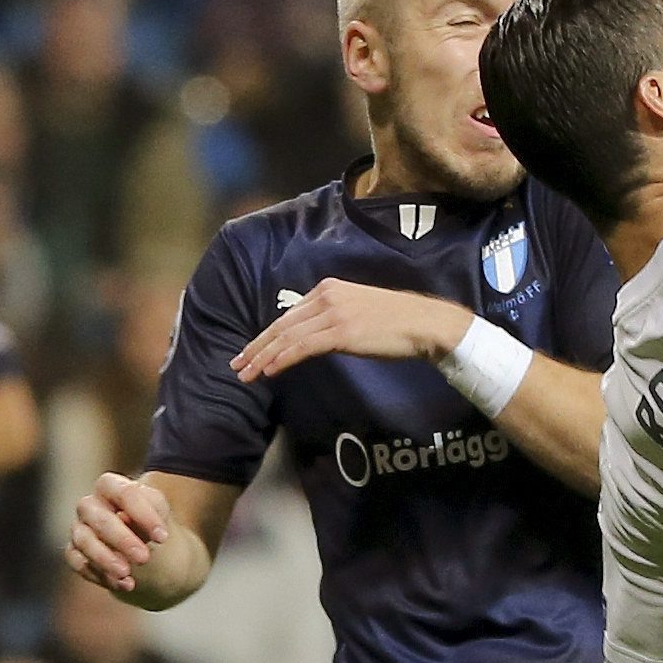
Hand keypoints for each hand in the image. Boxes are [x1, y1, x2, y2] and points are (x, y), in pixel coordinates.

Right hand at [67, 471, 176, 594]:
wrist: (149, 548)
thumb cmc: (152, 522)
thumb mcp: (161, 512)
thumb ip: (150, 509)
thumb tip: (123, 517)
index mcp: (111, 486)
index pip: (124, 493)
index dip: (143, 515)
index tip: (163, 538)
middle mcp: (90, 505)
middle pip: (101, 519)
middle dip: (122, 540)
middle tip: (144, 558)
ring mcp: (79, 528)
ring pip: (84, 542)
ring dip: (106, 560)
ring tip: (127, 574)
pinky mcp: (74, 551)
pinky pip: (78, 563)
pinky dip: (100, 575)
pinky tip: (123, 584)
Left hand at [229, 279, 467, 384]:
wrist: (425, 323)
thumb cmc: (398, 322)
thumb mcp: (359, 312)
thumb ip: (333, 318)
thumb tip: (314, 338)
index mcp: (328, 289)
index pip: (288, 315)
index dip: (266, 335)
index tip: (251, 351)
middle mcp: (326, 297)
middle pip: (281, 325)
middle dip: (256, 347)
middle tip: (238, 364)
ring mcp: (333, 313)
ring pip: (287, 337)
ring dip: (263, 357)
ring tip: (248, 374)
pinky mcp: (341, 332)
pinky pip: (302, 347)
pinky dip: (282, 359)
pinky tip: (270, 371)